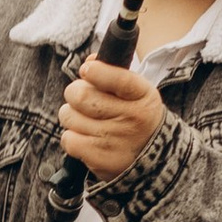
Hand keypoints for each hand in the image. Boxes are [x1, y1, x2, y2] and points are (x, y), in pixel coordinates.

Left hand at [59, 52, 164, 180]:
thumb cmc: (136, 116)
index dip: (96, 72)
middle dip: (74, 92)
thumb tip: (89, 62)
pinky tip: (85, 137)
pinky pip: (68, 139)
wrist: (153, 158)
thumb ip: (114, 73)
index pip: (117, 78)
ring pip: (69, 116)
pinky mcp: (99, 158)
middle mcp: (130, 118)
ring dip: (71, 116)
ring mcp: (114, 139)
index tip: (87, 70)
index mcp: (142, 95)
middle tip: (80, 98)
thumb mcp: (137, 92)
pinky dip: (71, 137)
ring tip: (85, 120)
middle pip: (81, 95)